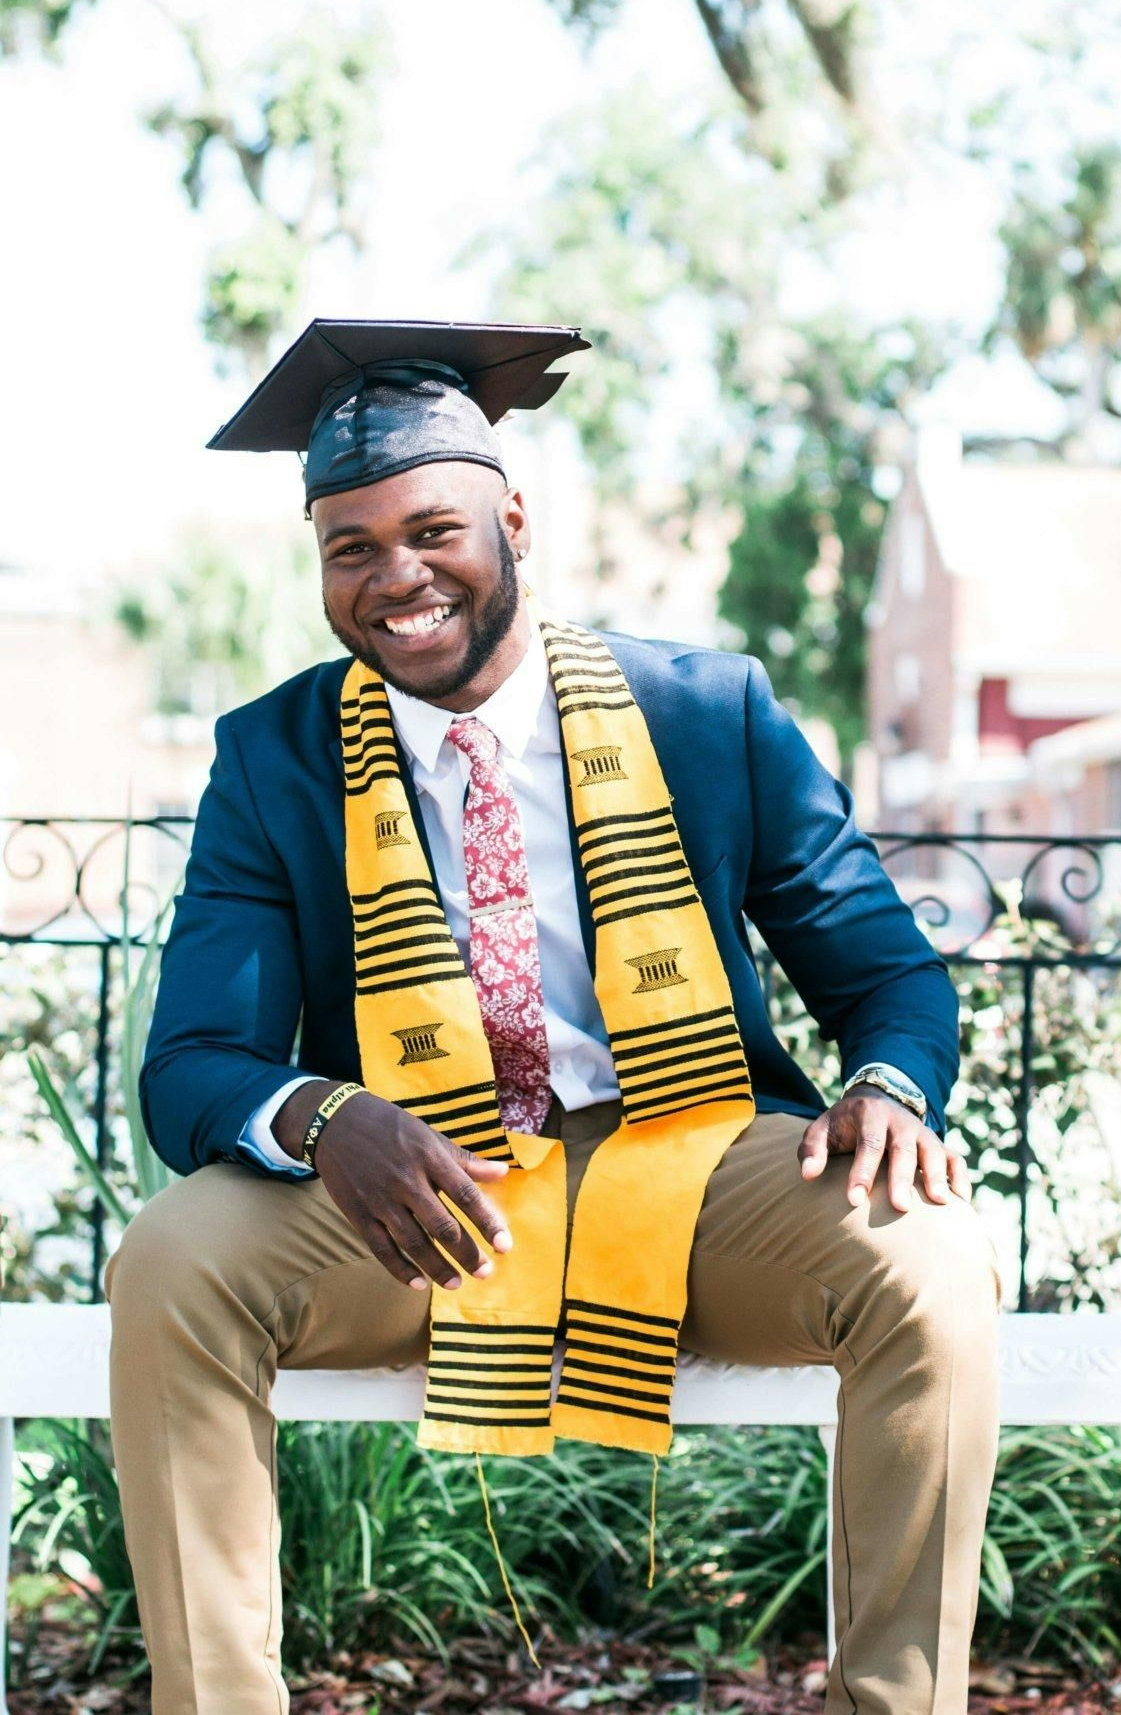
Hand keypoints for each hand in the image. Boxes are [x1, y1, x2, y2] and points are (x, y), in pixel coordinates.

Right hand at [294, 1087, 512, 1290]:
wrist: (334, 1122)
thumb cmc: (390, 1127)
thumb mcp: (429, 1136)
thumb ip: (464, 1160)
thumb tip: (503, 1172)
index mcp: (429, 1158)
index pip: (466, 1195)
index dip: (487, 1223)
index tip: (505, 1246)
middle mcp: (406, 1180)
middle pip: (442, 1226)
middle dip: (466, 1253)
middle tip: (485, 1273)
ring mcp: (380, 1199)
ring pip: (413, 1242)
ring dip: (437, 1268)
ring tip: (456, 1283)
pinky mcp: (358, 1213)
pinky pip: (381, 1248)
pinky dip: (400, 1269)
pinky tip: (418, 1284)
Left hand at [797, 1084, 970, 1213]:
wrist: (876, 1101)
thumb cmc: (845, 1125)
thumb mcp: (822, 1129)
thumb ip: (812, 1149)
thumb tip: (807, 1175)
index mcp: (870, 1115)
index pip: (868, 1144)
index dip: (862, 1172)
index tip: (855, 1200)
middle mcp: (900, 1122)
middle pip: (903, 1150)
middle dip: (902, 1179)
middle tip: (900, 1207)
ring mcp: (922, 1133)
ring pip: (934, 1152)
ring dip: (937, 1176)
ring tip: (940, 1202)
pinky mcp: (938, 1144)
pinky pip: (955, 1159)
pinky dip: (960, 1177)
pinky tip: (961, 1201)